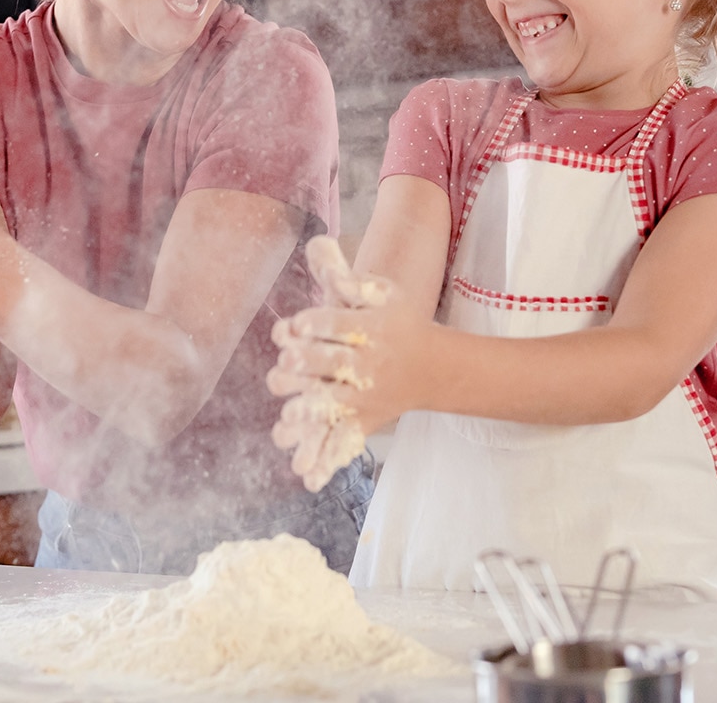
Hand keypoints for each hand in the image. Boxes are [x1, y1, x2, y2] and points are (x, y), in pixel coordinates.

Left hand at [265, 236, 429, 488]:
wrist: (432, 366)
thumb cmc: (395, 322)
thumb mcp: (377, 293)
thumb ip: (344, 273)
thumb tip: (316, 242)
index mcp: (371, 328)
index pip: (341, 326)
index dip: (315, 327)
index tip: (292, 328)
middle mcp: (368, 364)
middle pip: (335, 365)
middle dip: (307, 366)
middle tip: (284, 367)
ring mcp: (365, 396)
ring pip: (335, 405)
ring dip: (312, 412)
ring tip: (288, 415)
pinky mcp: (362, 421)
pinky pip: (341, 441)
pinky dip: (324, 460)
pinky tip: (304, 475)